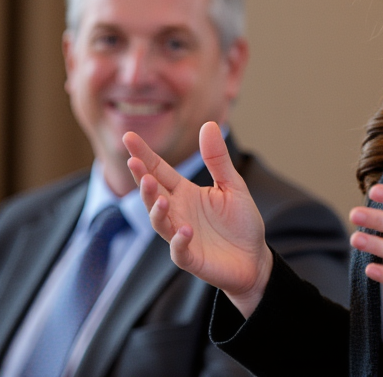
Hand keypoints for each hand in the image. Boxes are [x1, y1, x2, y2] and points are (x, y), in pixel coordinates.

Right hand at [124, 122, 272, 317]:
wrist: (254, 258)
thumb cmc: (240, 221)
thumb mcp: (232, 185)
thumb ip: (217, 159)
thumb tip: (208, 124)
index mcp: (186, 192)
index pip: (159, 171)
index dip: (144, 155)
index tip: (129, 137)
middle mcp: (178, 212)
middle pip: (154, 194)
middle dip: (143, 180)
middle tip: (134, 163)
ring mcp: (181, 236)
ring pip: (160, 222)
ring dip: (157, 210)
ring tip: (161, 199)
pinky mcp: (191, 258)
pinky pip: (180, 250)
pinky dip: (180, 241)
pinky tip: (185, 230)